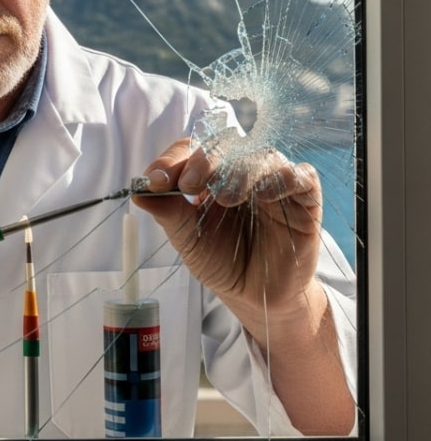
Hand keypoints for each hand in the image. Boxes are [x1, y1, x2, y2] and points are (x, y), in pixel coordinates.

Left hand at [131, 138, 323, 341]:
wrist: (254, 296)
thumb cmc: (222, 262)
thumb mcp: (187, 238)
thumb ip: (167, 212)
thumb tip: (137, 192)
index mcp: (211, 176)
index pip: (191, 150)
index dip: (172, 160)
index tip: (155, 180)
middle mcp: (242, 172)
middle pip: (227, 145)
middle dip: (204, 159)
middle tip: (188, 183)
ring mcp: (274, 183)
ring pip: (262, 156)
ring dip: (240, 171)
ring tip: (224, 198)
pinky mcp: (304, 199)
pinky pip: (301, 175)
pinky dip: (282, 178)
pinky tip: (264, 195)